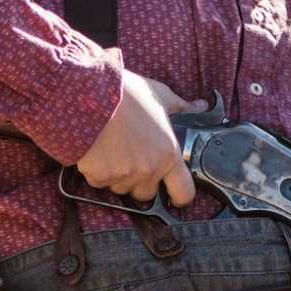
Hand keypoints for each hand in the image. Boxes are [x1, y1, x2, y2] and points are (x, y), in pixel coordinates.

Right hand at [75, 71, 205, 205]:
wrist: (90, 94)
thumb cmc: (127, 93)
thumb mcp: (159, 95)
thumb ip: (181, 107)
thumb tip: (200, 106)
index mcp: (169, 153)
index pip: (184, 193)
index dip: (179, 196)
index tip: (172, 193)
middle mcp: (149, 169)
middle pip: (146, 193)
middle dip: (140, 181)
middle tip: (131, 157)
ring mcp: (123, 176)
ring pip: (121, 188)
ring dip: (118, 176)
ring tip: (112, 149)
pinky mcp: (98, 177)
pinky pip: (99, 182)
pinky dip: (97, 172)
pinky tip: (97, 150)